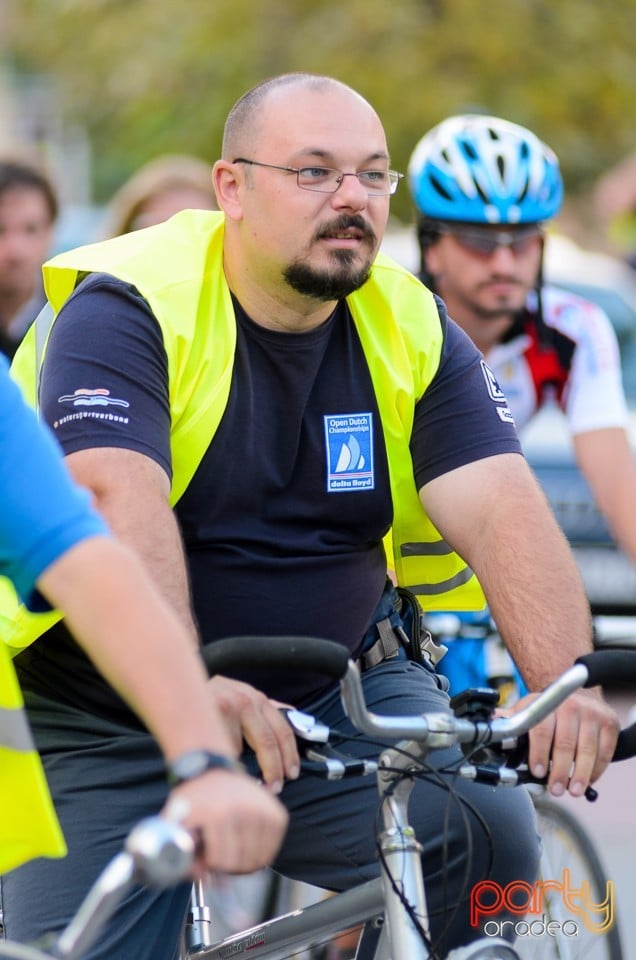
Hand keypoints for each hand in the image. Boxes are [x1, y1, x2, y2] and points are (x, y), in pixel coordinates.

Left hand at [164, 769, 288, 874]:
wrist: (215, 772)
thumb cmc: (195, 800)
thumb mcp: (177, 820)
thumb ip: (180, 851)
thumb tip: (198, 877)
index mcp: (216, 813)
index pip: (219, 861)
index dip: (209, 866)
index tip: (205, 857)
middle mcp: (243, 810)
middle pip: (239, 863)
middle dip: (226, 868)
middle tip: (218, 858)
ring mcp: (263, 811)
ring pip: (257, 861)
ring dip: (243, 865)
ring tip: (231, 853)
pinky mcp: (278, 814)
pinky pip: (271, 851)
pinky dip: (260, 856)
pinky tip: (246, 847)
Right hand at [206, 675, 300, 792]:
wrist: (181, 687)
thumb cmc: (214, 700)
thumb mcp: (241, 700)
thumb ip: (263, 713)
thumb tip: (295, 720)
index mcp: (258, 698)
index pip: (283, 728)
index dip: (289, 754)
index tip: (291, 774)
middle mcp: (247, 698)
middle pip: (268, 740)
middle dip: (272, 768)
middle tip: (274, 787)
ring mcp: (229, 703)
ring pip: (241, 748)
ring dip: (237, 763)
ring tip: (230, 769)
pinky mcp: (213, 710)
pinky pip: (220, 745)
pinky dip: (218, 754)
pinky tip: (211, 752)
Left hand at [517, 689, 619, 796]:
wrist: (576, 693)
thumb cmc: (549, 710)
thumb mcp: (528, 710)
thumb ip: (511, 720)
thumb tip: (491, 723)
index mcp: (547, 702)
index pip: (541, 729)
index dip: (538, 753)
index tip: (537, 772)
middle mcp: (571, 705)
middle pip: (565, 743)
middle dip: (559, 771)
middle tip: (555, 789)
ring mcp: (592, 713)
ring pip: (586, 750)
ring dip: (580, 775)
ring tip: (573, 790)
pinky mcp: (610, 723)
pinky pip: (605, 752)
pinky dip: (596, 770)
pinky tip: (588, 780)